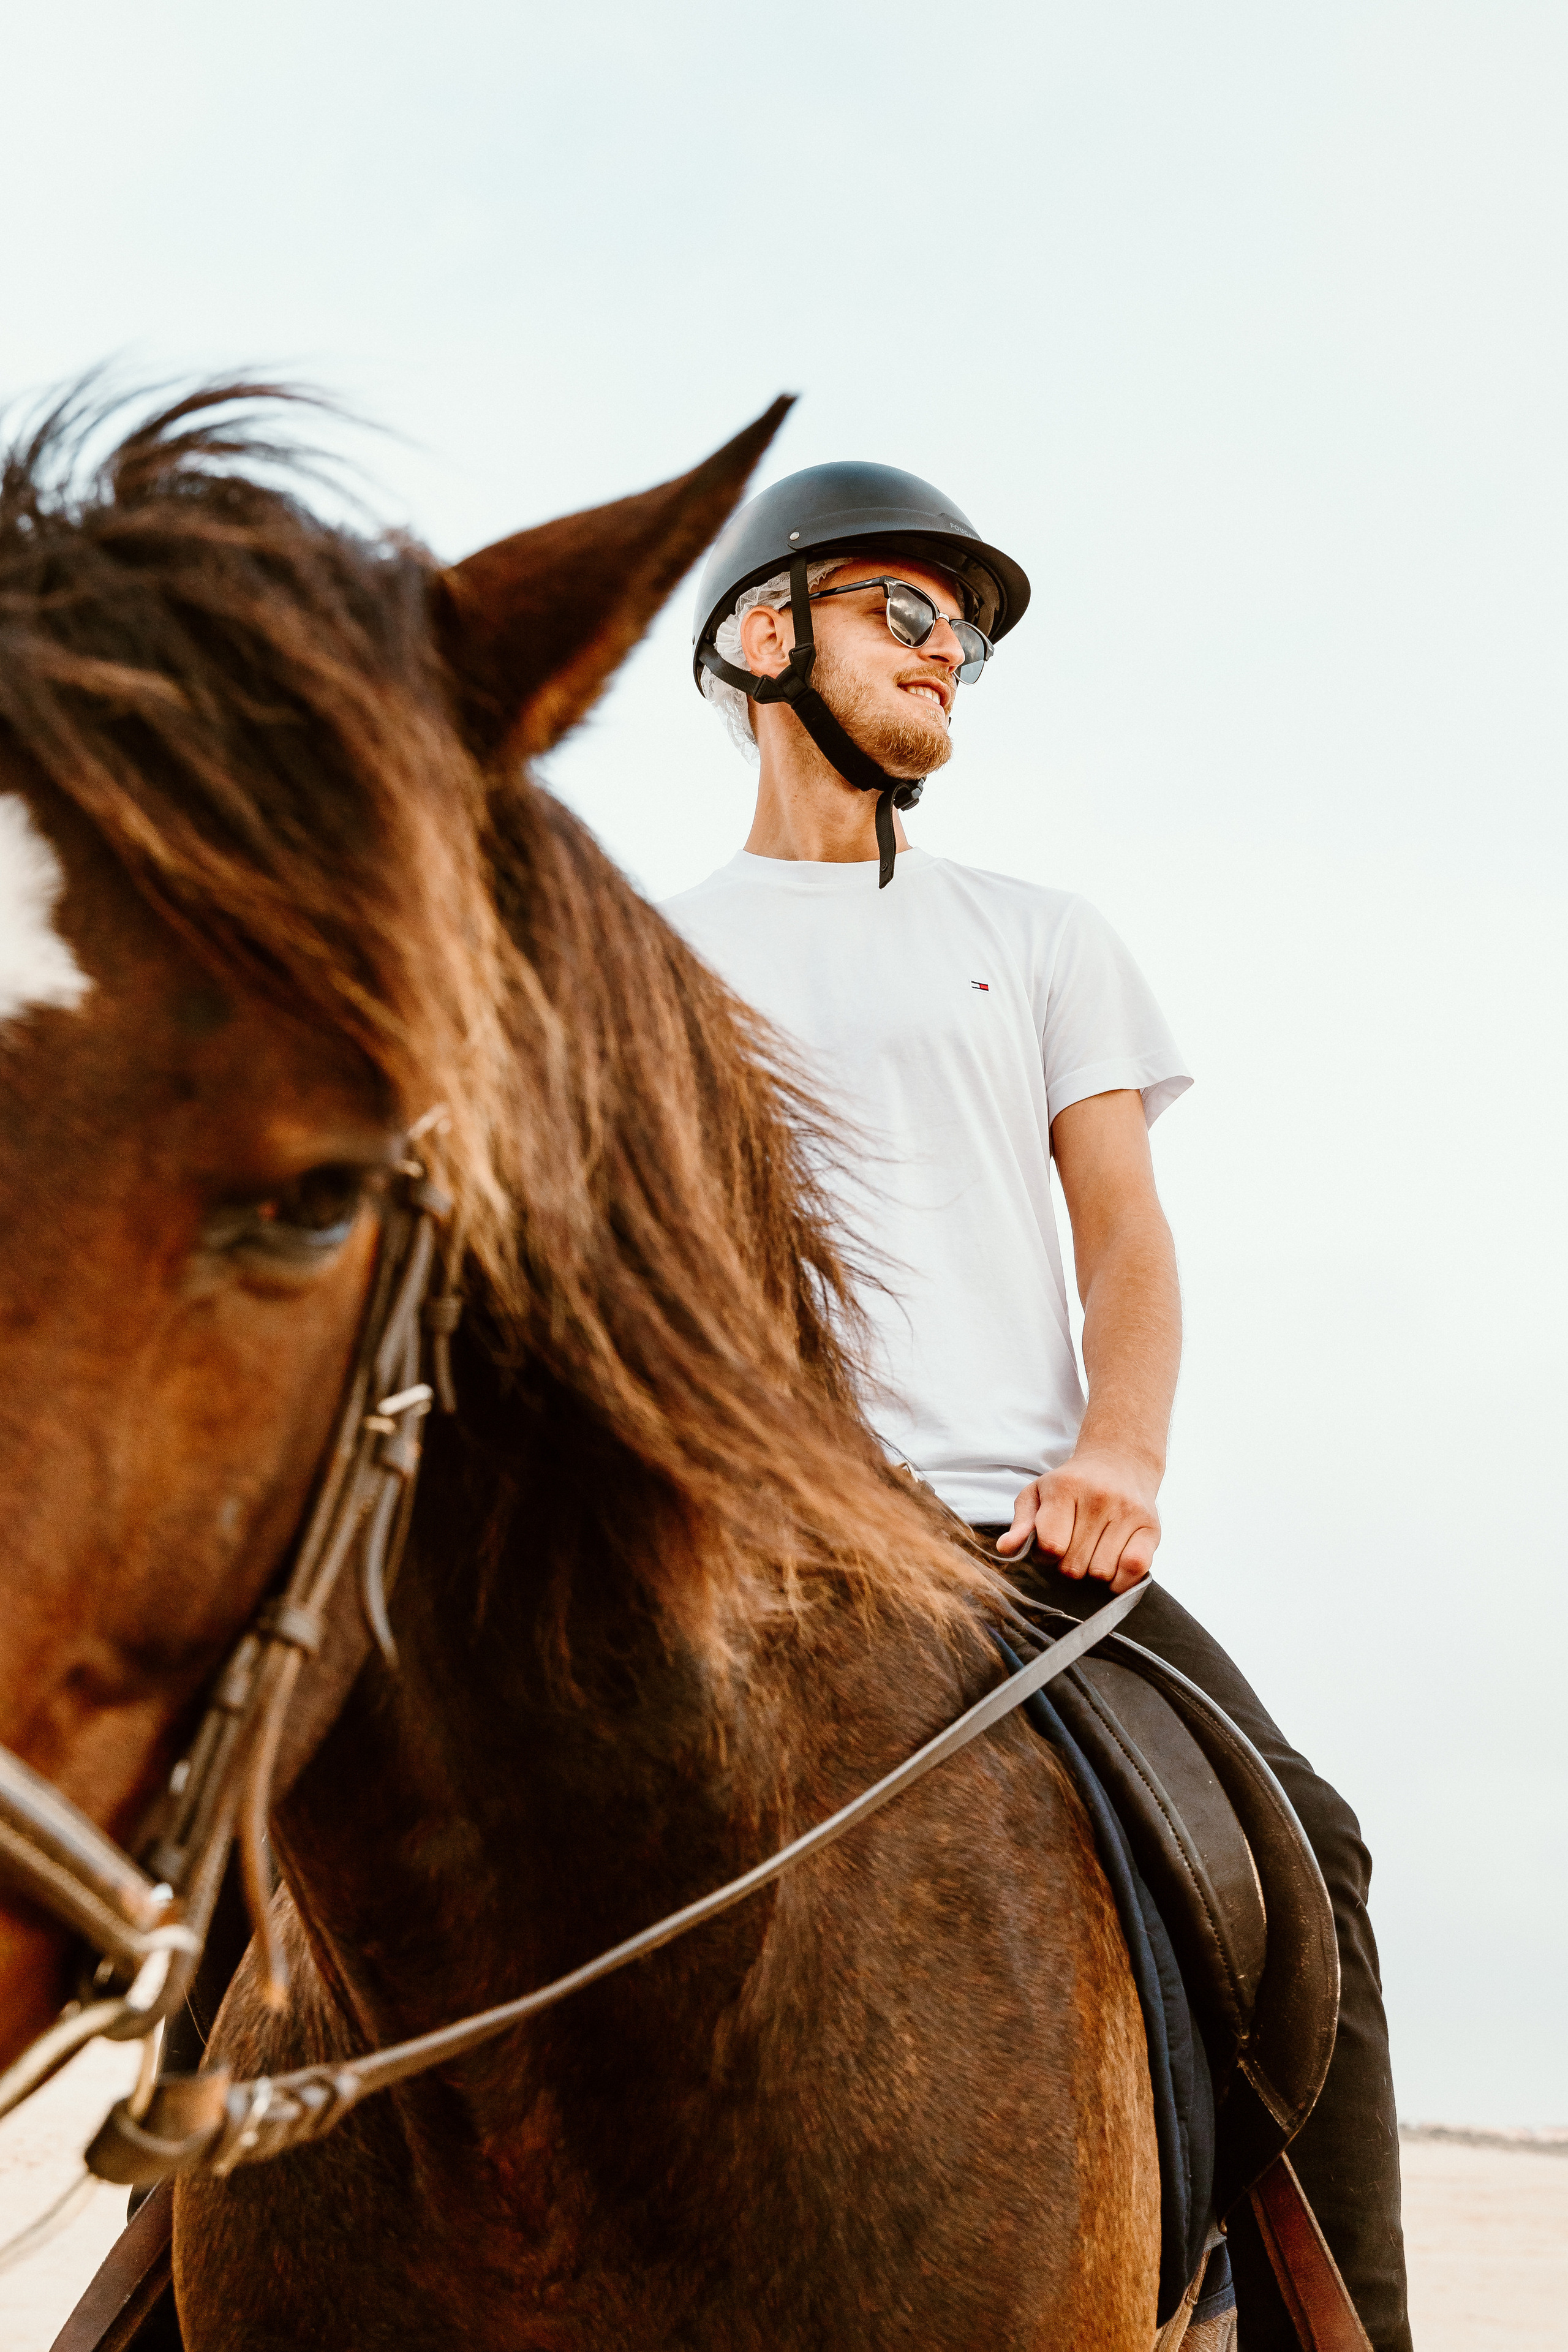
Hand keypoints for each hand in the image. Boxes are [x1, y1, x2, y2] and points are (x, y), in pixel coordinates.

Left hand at [996, 1447, 1161, 1593]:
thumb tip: (1005, 1548)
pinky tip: (1113, 1562)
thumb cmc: (1071, 1485)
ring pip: (1101, 1573)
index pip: (1051, 1547)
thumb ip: (1020, 1524)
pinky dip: (1120, 1579)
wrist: (1119, 1462)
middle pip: (1074, 1565)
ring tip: (1093, 1549)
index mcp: (1065, 1488)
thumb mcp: (1037, 1494)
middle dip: (1068, 1564)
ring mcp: (1128, 1512)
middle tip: (1074, 1546)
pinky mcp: (1151, 1527)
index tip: (1051, 1544)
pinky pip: (1134, 1570)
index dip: (1046, 1555)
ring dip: (1092, 1571)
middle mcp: (1099, 1498)